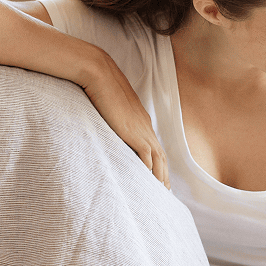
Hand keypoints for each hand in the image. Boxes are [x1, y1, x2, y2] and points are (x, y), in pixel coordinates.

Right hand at [79, 50, 169, 188]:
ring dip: (161, 176)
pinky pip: (148, 156)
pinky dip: (150, 170)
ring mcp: (143, 130)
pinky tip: (149, 181)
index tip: (159, 175)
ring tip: (161, 191)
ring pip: (159, 159)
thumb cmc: (101, 87)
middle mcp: (147, 127)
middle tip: (165, 190)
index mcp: (143, 121)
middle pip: (162, 156)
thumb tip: (107, 123)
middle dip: (165, 174)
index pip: (155, 147)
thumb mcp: (111, 107)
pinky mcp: (135, 133)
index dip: (159, 163)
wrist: (100, 74)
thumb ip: (113, 117)